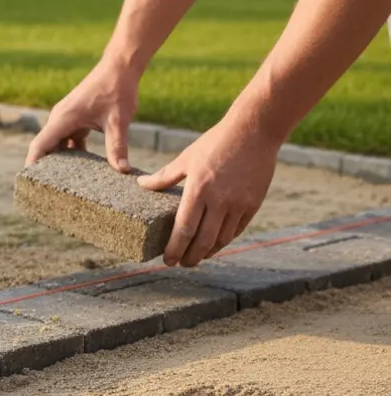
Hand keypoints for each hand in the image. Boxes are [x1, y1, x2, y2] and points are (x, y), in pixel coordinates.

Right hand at [26, 61, 140, 172]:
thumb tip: (122, 170)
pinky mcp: (76, 117)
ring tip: (64, 183)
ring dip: (61, 160)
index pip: (40, 145)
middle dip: (45, 167)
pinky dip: (72, 151)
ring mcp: (67, 117)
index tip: (27, 181)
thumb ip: (118, 146)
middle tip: (47, 189)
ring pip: (58, 143)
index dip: (32, 163)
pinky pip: (68, 138)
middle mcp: (60, 118)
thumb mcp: (118, 121)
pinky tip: (83, 166)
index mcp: (64, 118)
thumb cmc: (117, 89)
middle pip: (46, 146)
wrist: (120, 67)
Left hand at [137, 118, 279, 267]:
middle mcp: (220, 201)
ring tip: (197, 256)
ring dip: (208, 252)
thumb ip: (164, 177)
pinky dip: (224, 240)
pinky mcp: (253, 204)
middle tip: (180, 264)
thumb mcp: (186, 158)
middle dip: (190, 257)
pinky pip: (237, 230)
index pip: (184, 230)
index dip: (175, 249)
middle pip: (203, 242)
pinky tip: (216, 243)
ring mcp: (238, 204)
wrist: (254, 131)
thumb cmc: (216, 143)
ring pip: (222, 240)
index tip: (167, 260)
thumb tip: (141, 184)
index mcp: (198, 190)